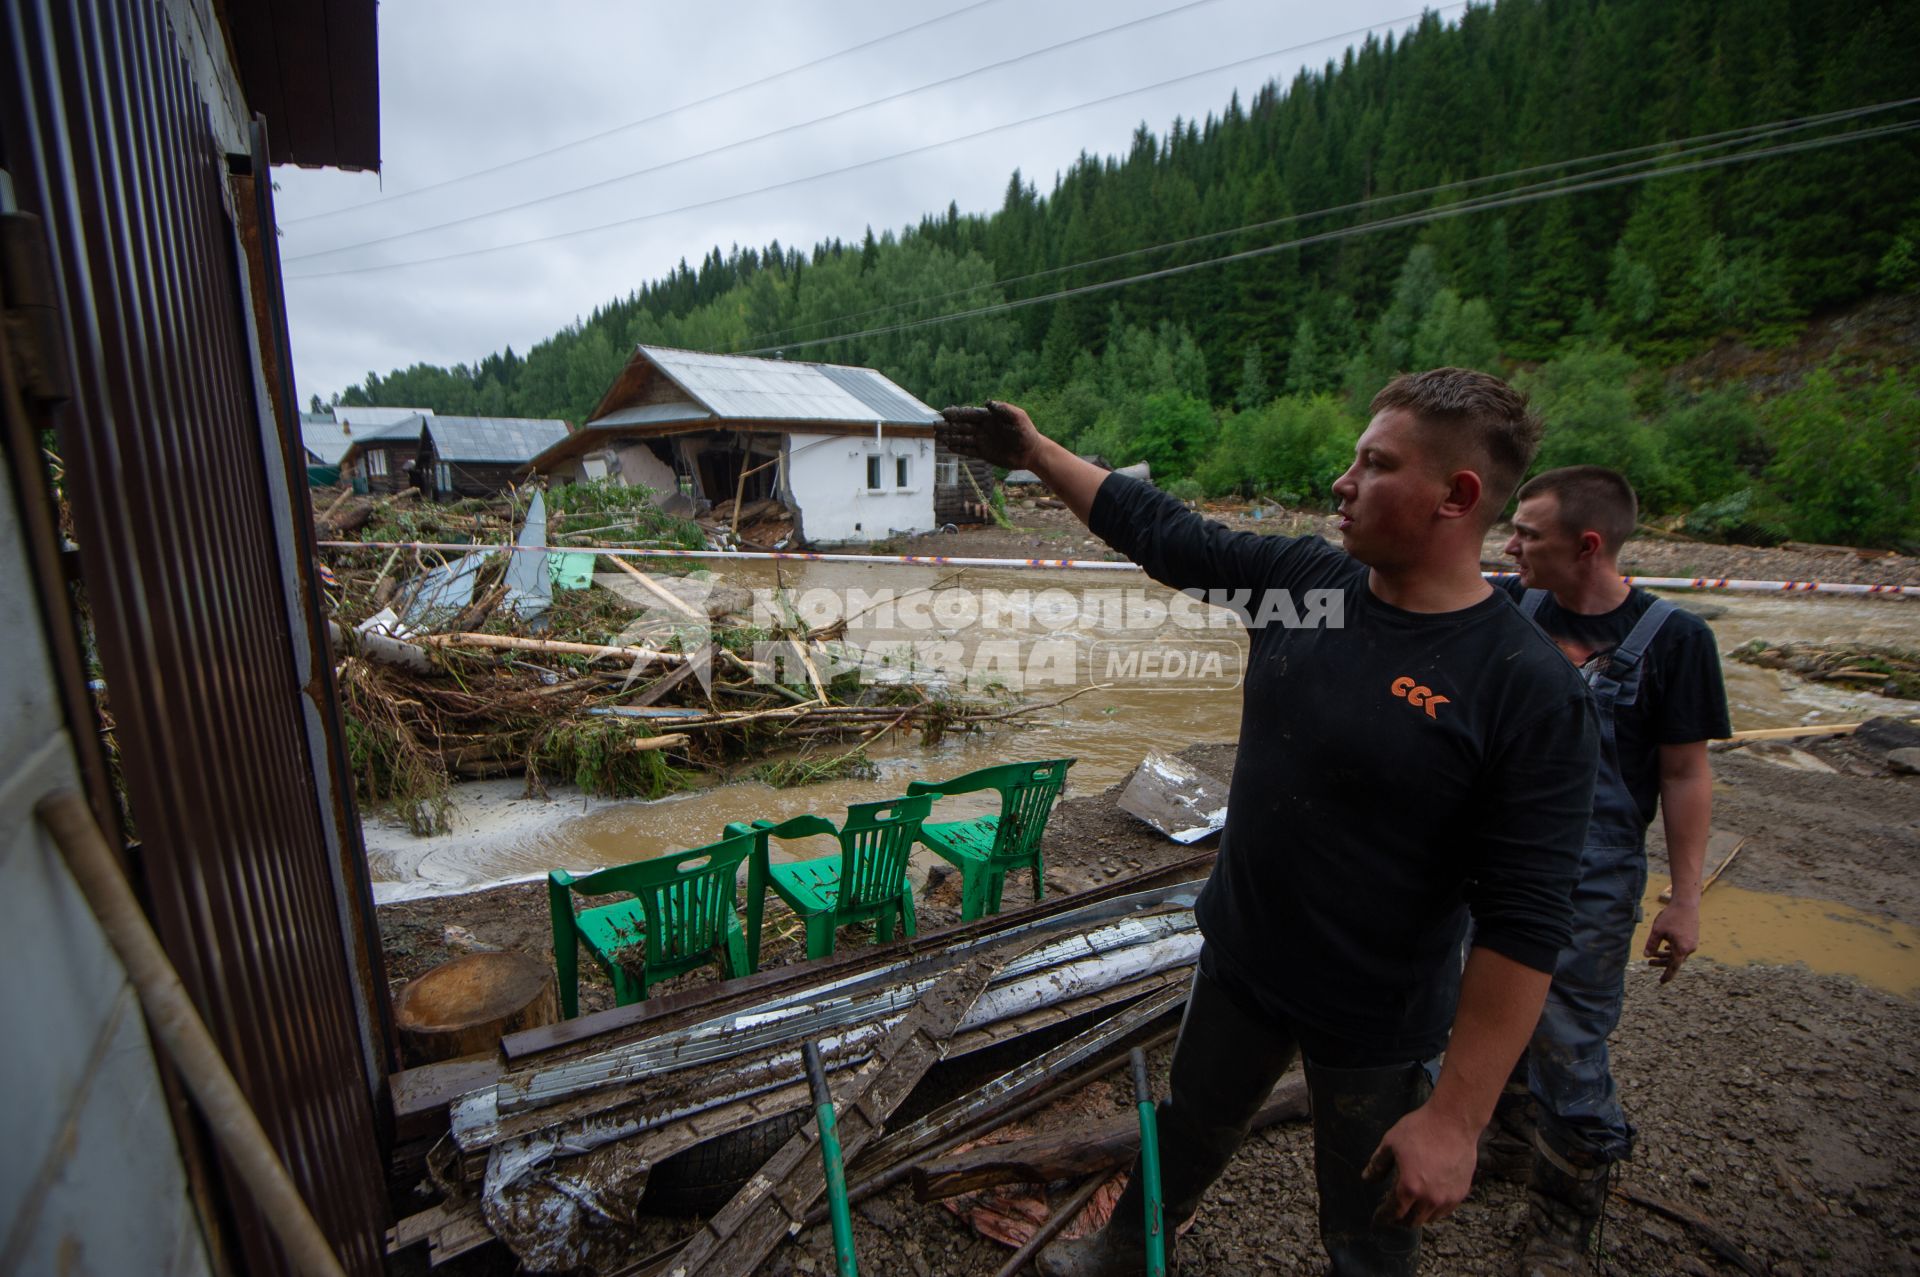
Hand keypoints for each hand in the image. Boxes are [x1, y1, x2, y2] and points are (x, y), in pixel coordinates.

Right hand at [938, 400, 1041, 469]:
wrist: (1031, 452)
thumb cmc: (1027, 432)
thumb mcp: (1018, 417)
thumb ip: (1004, 410)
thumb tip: (988, 402)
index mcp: (989, 418)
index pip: (969, 414)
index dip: (957, 414)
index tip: (945, 413)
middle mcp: (983, 428)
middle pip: (962, 426)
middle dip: (948, 425)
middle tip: (934, 425)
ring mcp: (983, 441)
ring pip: (962, 438)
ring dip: (950, 437)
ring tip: (937, 436)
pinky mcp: (984, 453)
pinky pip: (968, 450)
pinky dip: (959, 448)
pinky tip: (948, 447)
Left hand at [1362, 1102, 1478, 1226]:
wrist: (1453, 1121)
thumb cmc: (1420, 1128)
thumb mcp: (1390, 1143)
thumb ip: (1377, 1164)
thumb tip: (1367, 1179)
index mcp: (1409, 1187)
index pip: (1393, 1212)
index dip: (1383, 1218)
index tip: (1377, 1219)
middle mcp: (1429, 1198)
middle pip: (1411, 1222)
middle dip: (1399, 1220)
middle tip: (1392, 1213)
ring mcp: (1447, 1197)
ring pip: (1429, 1218)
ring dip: (1417, 1216)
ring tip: (1410, 1206)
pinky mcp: (1461, 1193)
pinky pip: (1445, 1211)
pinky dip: (1434, 1210)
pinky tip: (1428, 1200)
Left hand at [1644, 900, 1698, 982]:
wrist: (1686, 904)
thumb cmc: (1671, 916)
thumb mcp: (1657, 931)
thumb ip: (1651, 944)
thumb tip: (1646, 956)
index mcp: (1681, 949)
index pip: (1673, 967)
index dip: (1667, 975)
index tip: (1661, 982)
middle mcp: (1689, 949)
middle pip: (1674, 961)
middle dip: (1661, 962)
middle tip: (1649, 963)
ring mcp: (1692, 944)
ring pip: (1678, 954)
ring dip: (1666, 955)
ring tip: (1653, 954)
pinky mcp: (1693, 938)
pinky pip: (1682, 948)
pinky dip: (1672, 949)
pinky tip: (1665, 946)